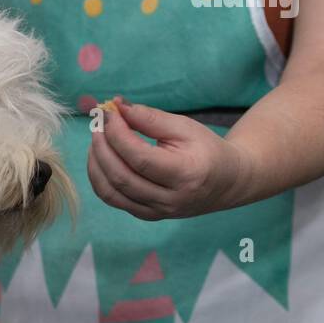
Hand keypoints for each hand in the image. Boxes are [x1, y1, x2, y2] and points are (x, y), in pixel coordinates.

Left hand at [86, 97, 251, 220]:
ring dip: (96, 162)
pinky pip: (113, 199)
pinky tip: (101, 157)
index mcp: (185, 175)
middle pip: (120, 176)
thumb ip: (150, 118)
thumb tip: (117, 107)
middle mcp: (170, 200)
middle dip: (102, 146)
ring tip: (97, 138)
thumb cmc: (206, 150)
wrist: (227, 182)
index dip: (117, 133)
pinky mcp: (147, 215)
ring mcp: (157, 212)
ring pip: (110, 191)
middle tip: (98, 123)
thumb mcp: (185, 127)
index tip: (108, 112)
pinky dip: (100, 177)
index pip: (139, 157)